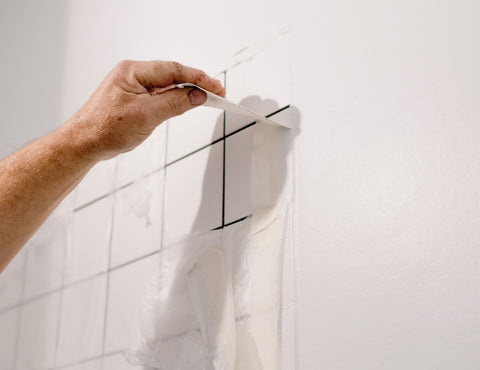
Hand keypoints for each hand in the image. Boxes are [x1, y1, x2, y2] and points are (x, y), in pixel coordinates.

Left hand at [65, 60, 224, 159]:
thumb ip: (175, 103)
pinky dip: (175, 98)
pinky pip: (160, 94)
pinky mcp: (134, 98)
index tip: (216, 87)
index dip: (198, 78)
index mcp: (133, 71)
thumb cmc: (105, 128)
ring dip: (186, 91)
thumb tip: (197, 96)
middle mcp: (133, 74)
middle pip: (172, 75)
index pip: (174, 70)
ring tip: (206, 98)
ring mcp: (133, 86)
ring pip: (167, 85)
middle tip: (217, 93)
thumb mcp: (146, 116)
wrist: (84, 143)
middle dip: (195, 83)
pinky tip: (185, 103)